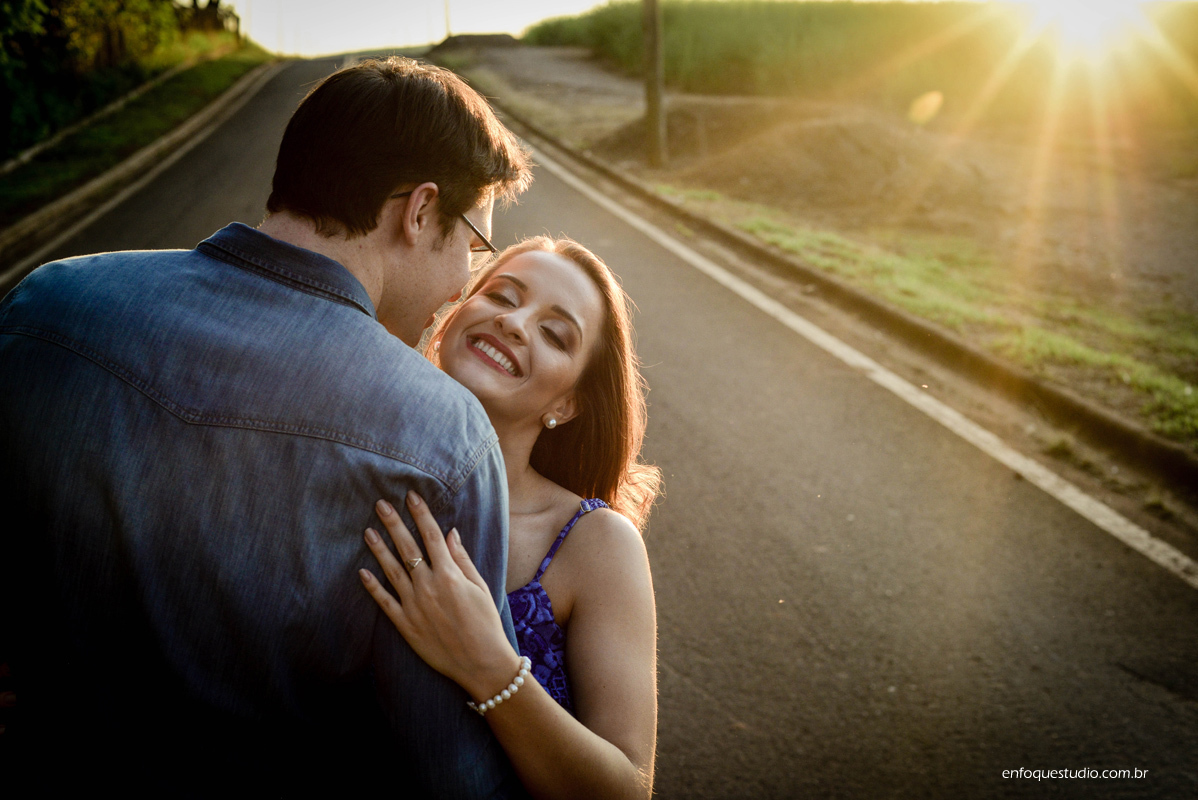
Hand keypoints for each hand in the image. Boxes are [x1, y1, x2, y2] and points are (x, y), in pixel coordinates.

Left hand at [359, 492, 521, 702]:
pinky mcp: (406, 625)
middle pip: (407, 548)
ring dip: (379, 549)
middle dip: (393, 523)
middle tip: (380, 505)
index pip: (431, 536)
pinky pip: (385, 602)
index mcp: (450, 575)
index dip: (421, 514)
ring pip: (392, 571)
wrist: (481, 664)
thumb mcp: (480, 587)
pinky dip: (372, 587)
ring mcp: (414, 606)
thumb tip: (450, 533)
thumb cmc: (486, 623)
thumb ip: (462, 559)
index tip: (411, 496)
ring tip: (367, 531)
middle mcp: (429, 587)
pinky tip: (362, 572)